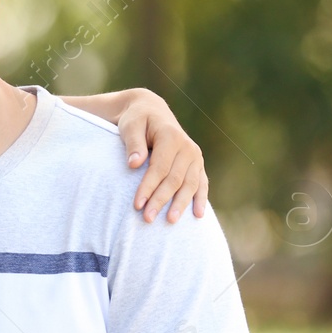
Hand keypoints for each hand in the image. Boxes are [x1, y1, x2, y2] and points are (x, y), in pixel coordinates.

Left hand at [118, 89, 208, 223]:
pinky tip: (198, 215)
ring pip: (190, 184)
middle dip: (161, 200)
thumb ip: (133, 143)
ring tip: (170, 221)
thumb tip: (134, 164)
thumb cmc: (137, 120)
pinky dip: (200, 198)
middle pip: (175, 179)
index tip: (137, 205)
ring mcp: (195, 156)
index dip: (148, 187)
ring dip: (180, 204)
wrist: (151, 111)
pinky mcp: (198, 163)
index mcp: (170, 136)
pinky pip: (202, 183)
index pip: (159, 168)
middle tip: (147, 219)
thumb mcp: (130, 125)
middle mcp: (187, 147)